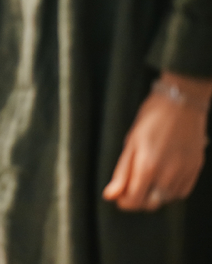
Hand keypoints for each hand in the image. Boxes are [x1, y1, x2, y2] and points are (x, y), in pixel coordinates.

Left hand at [103, 92, 207, 210]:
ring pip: (166, 199)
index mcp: (148, 166)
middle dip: (137, 200)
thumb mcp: (130, 143)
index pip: (134, 200)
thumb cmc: (151, 118)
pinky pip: (181, 191)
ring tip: (146, 179)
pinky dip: (170, 190)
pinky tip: (163, 178)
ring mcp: (184, 172)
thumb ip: (121, 172)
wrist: (181, 102)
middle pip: (151, 203)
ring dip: (153, 195)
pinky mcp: (195, 168)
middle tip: (129, 188)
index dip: (124, 201)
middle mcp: (168, 174)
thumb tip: (110, 195)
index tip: (118, 196)